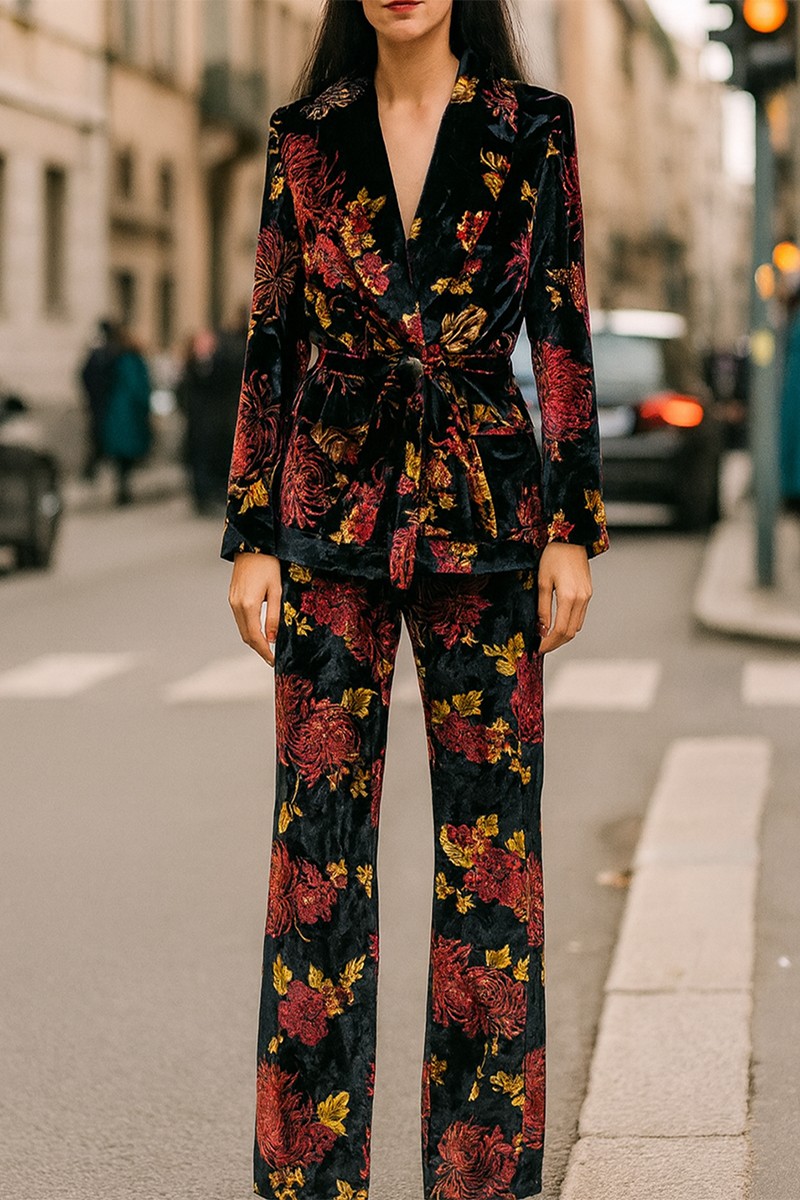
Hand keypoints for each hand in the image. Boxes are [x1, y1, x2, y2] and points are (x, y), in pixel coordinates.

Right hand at [228, 552, 282, 666]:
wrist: (252, 545)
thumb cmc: (269, 565)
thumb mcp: (277, 590)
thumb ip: (274, 616)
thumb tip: (273, 638)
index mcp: (248, 604)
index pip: (255, 637)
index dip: (264, 651)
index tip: (273, 661)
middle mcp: (237, 605)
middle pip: (246, 636)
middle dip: (259, 649)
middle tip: (272, 658)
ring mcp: (232, 601)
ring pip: (242, 629)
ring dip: (254, 640)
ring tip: (268, 647)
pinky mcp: (232, 597)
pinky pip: (240, 619)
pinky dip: (249, 629)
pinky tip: (260, 631)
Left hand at [536, 542, 591, 654]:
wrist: (570, 538)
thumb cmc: (553, 555)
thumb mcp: (542, 582)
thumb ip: (543, 608)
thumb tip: (541, 629)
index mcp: (569, 597)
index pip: (560, 630)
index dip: (549, 643)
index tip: (538, 648)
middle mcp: (582, 599)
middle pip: (571, 632)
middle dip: (556, 643)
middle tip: (542, 647)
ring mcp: (587, 596)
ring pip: (577, 625)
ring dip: (563, 635)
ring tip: (547, 637)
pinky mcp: (588, 593)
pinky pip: (580, 616)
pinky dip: (569, 624)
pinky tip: (557, 623)